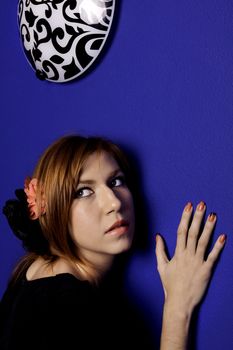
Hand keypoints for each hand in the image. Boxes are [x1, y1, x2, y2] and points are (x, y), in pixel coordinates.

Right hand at [155, 201, 225, 315]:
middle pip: (193, 233)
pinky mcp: (206, 270)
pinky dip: (218, 247)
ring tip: (213, 215)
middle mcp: (188, 255)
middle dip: (197, 217)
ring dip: (208, 228)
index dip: (185, 217)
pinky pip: (213, 257)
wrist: (179, 302)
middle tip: (202, 204)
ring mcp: (197, 262)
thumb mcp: (161, 266)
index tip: (189, 206)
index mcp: (177, 253)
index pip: (181, 231)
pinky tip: (223, 237)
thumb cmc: (170, 285)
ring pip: (204, 241)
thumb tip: (158, 236)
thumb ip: (160, 250)